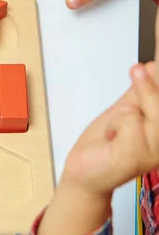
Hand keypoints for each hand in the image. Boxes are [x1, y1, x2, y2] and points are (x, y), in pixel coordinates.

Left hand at [37, 62, 158, 234]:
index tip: (152, 64)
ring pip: (153, 109)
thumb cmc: (104, 144)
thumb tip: (155, 65)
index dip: (158, 83)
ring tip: (115, 125)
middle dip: (149, 85)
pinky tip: (112, 138)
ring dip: (126, 111)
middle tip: (136, 70)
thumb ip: (142, 91)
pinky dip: (115, 123)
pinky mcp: (137, 156)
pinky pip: (130, 120)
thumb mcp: (126, 109)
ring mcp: (155, 152)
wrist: (83, 170)